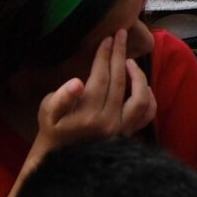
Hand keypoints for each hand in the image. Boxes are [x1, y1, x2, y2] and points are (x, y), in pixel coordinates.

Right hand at [34, 30, 155, 151]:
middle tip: (120, 35)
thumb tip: (77, 83)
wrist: (63, 160)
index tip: (107, 38)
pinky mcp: (129, 134)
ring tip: (129, 61)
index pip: (101, 77)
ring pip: (140, 98)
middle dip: (120, 54)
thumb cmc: (53, 129)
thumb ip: (61, 96)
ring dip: (138, 75)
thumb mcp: (47, 111)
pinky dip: (149, 97)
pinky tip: (143, 85)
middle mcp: (108, 121)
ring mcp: (121, 129)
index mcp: (87, 114)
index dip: (104, 55)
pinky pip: (147, 114)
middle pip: (120, 81)